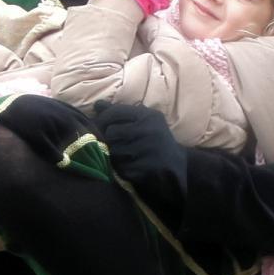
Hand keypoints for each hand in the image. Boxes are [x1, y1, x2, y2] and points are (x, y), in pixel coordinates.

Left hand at [92, 103, 186, 218]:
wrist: (177, 165)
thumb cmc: (154, 140)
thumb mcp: (143, 122)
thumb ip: (121, 114)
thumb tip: (97, 104)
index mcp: (149, 116)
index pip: (116, 111)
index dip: (101, 118)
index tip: (96, 126)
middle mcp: (151, 130)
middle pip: (111, 133)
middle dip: (108, 141)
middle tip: (112, 145)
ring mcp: (151, 149)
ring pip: (114, 152)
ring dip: (114, 156)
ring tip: (124, 157)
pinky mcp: (148, 167)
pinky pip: (122, 168)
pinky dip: (122, 169)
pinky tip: (131, 167)